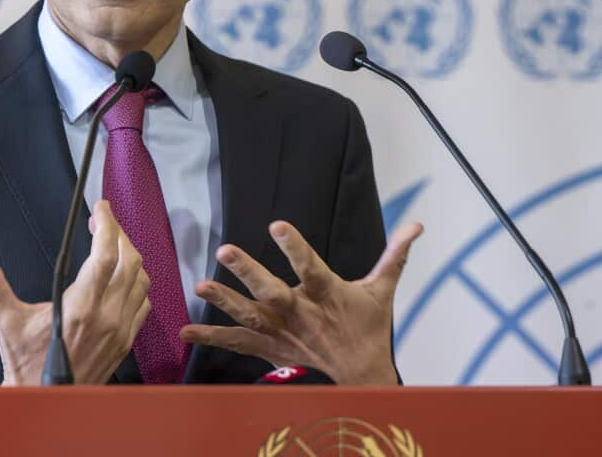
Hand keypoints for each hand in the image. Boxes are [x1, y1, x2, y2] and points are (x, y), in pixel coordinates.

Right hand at [0, 200, 151, 384]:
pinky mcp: (126, 341)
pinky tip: (122, 277)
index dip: (107, 225)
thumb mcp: (6, 321)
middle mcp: (106, 316)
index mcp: (80, 307)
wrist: (44, 400)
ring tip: (112, 244)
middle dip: (120, 234)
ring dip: (130, 257)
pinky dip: (137, 283)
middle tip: (104, 222)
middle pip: (129, 261)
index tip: (101, 209)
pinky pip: (143, 303)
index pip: (105, 255)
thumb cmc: (25, 362)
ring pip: (141, 280)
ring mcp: (120, 329)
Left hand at [179, 220, 422, 384]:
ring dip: (224, 301)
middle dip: (248, 272)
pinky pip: (236, 342)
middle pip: (272, 292)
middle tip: (225, 250)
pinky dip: (211, 336)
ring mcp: (281, 332)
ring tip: (201, 285)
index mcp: (326, 294)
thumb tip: (417, 225)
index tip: (277, 225)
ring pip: (249, 316)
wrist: (358, 375)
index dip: (295, 247)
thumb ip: (394, 255)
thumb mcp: (381, 290)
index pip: (310, 266)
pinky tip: (185, 331)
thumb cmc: (367, 326)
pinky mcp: (268, 347)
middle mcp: (299, 313)